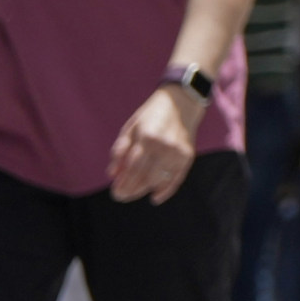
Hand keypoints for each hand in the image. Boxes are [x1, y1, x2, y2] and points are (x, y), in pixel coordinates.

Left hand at [108, 84, 198, 205]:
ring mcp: (177, 151)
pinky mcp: (188, 155)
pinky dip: (166, 190)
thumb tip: (112, 175)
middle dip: (131, 190)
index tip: (115, 193)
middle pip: (145, 176)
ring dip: (145, 190)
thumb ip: (120, 150)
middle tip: (120, 196)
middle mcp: (164, 145)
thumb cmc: (151, 116)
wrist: (182, 102)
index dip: (123, 183)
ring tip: (133, 194)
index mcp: (147, 136)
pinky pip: (177, 178)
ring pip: (159, 179)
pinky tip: (155, 198)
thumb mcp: (131, 127)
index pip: (132, 168)